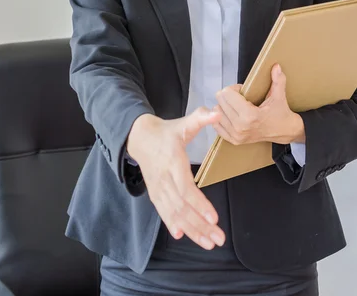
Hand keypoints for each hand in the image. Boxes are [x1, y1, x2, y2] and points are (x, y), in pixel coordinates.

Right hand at [126, 107, 225, 249]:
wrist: (138, 137)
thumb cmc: (166, 132)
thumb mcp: (183, 123)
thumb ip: (200, 118)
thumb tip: (217, 112)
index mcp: (173, 161)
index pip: (185, 188)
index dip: (199, 204)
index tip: (214, 217)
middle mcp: (164, 178)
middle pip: (182, 207)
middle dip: (200, 225)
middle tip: (219, 238)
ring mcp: (158, 188)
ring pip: (174, 213)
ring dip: (192, 230)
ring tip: (209, 243)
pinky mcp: (154, 193)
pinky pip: (163, 212)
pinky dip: (172, 225)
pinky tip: (181, 236)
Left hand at [213, 64, 304, 145]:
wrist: (284, 132)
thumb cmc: (280, 113)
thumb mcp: (279, 96)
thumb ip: (278, 80)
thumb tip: (276, 66)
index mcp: (250, 115)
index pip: (227, 94)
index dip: (234, 88)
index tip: (243, 90)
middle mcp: (240, 126)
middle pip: (220, 101)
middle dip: (228, 96)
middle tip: (239, 97)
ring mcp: (236, 135)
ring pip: (216, 112)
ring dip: (223, 106)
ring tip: (236, 106)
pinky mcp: (234, 140)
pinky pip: (217, 125)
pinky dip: (220, 117)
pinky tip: (229, 113)